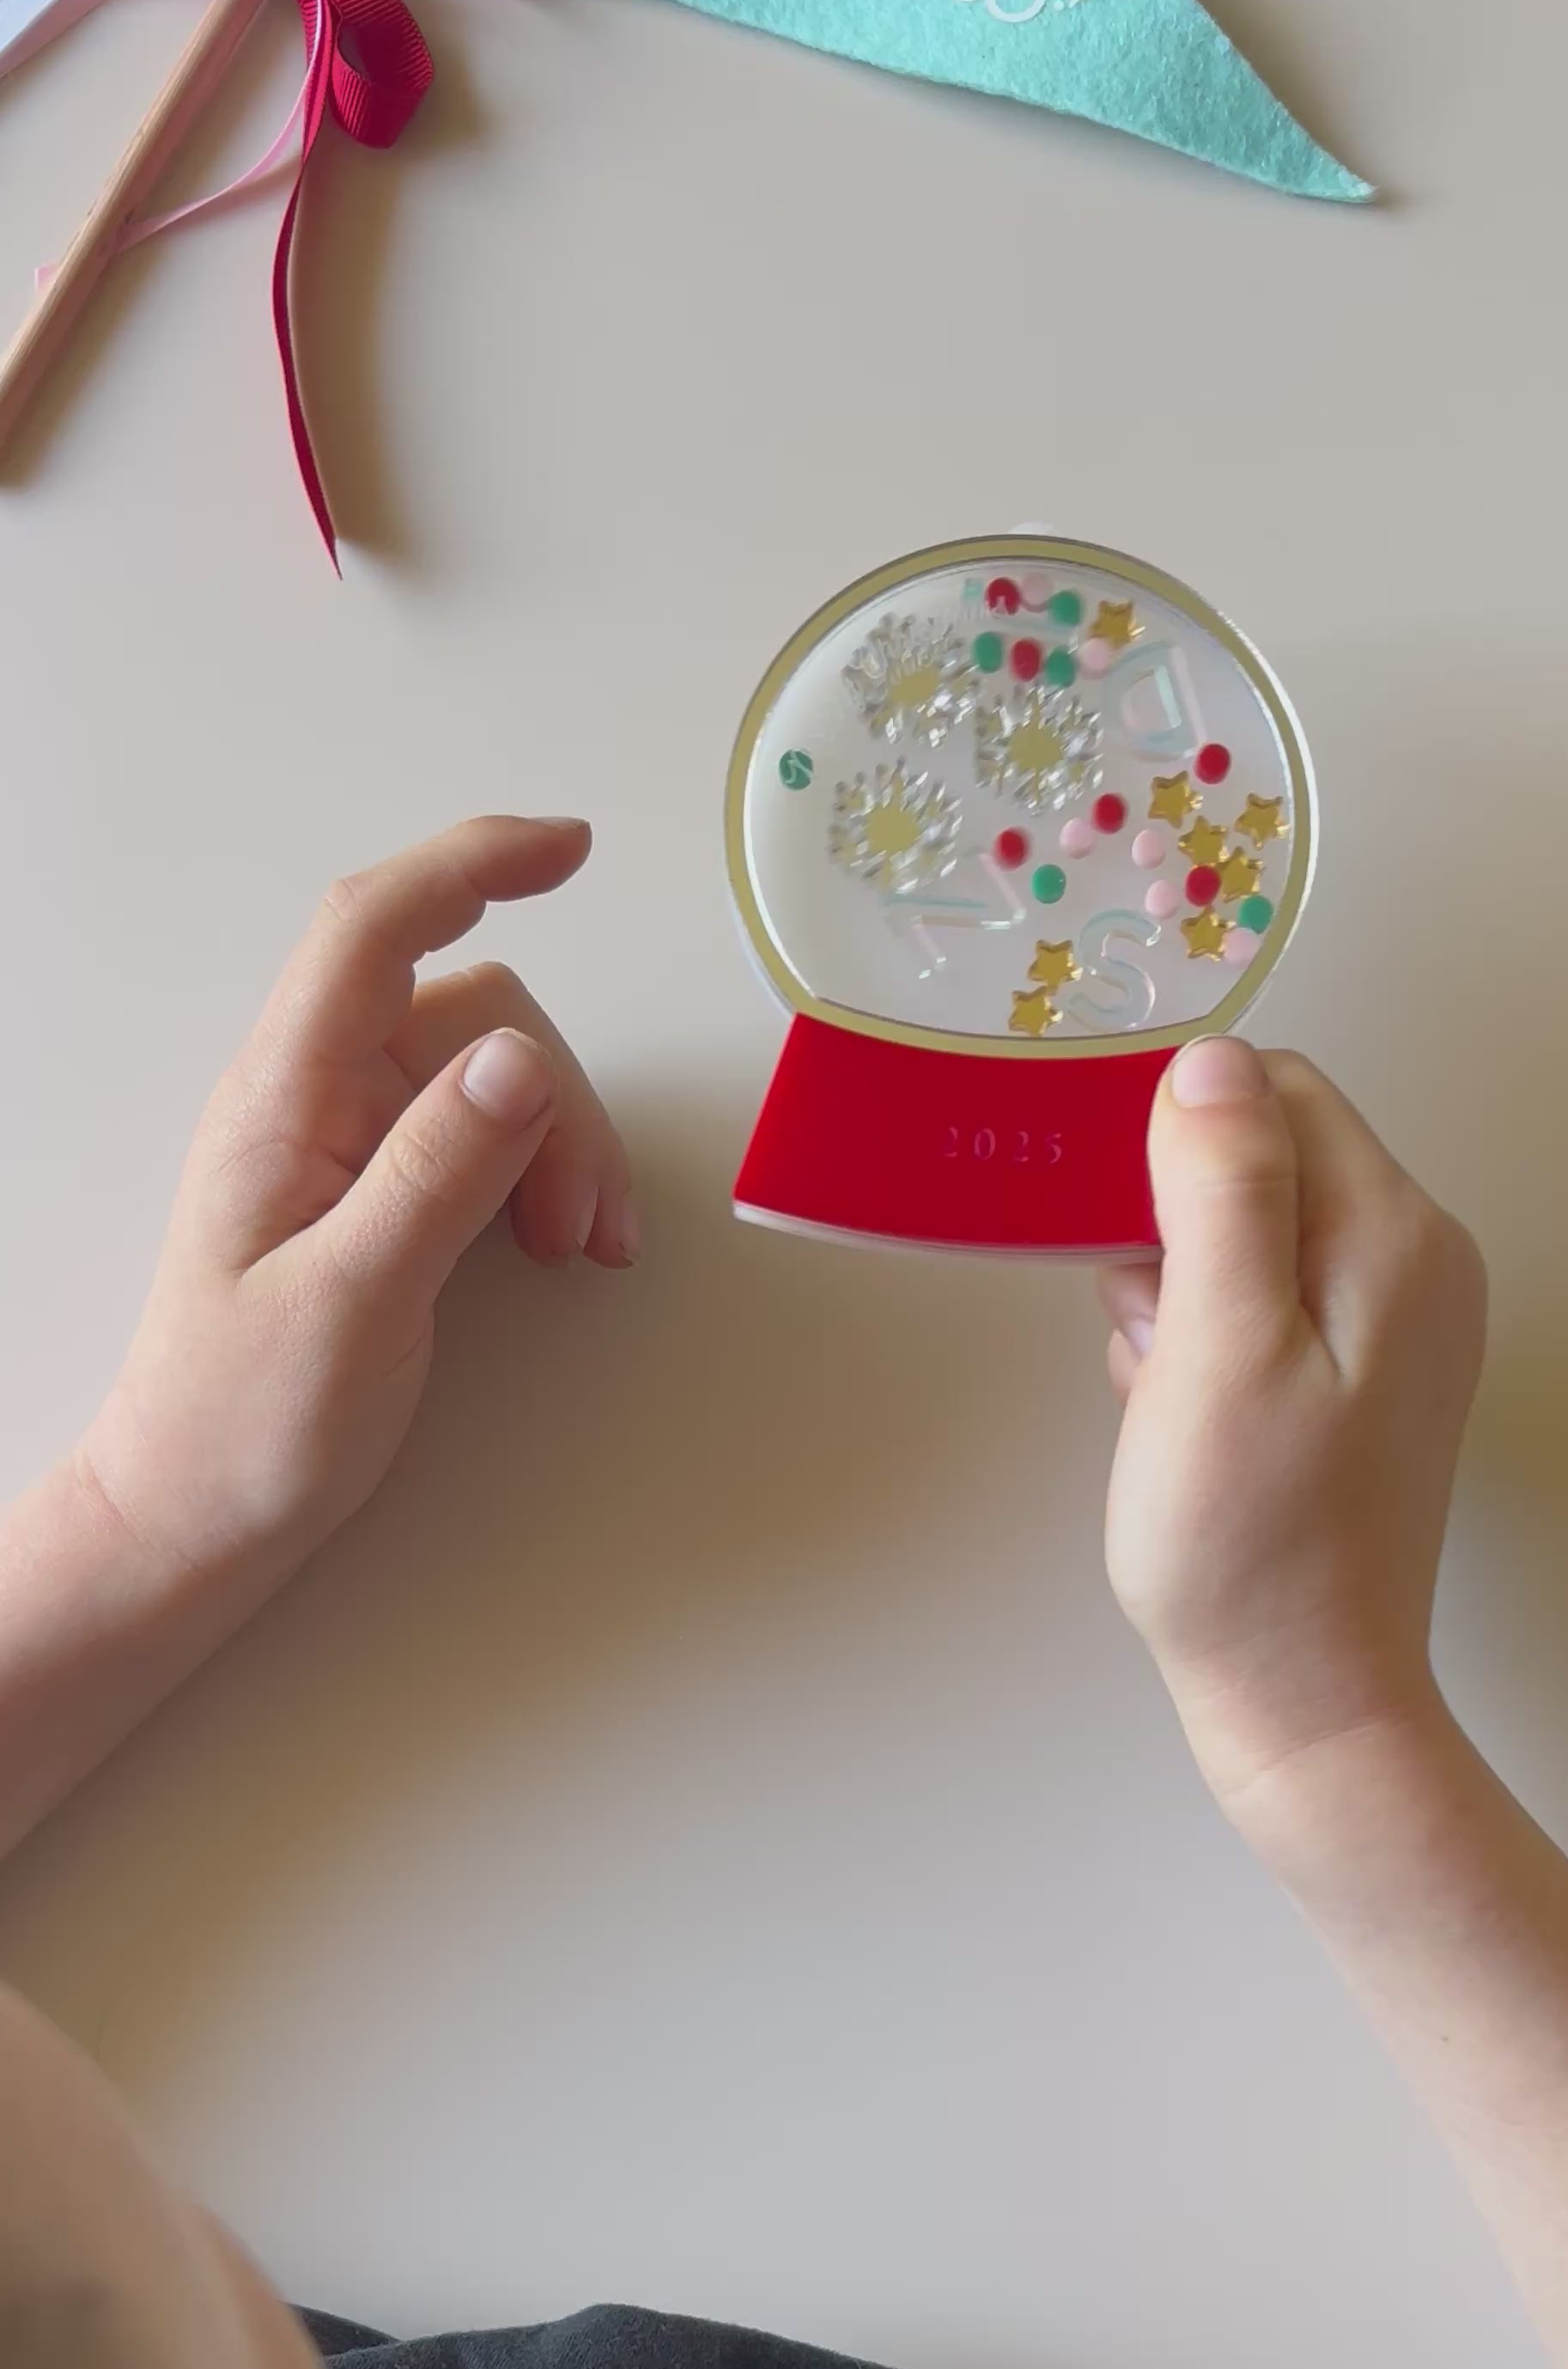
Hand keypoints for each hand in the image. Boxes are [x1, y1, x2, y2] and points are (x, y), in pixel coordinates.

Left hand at [78, 816, 632, 1587]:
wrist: (188, 1520)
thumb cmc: (243, 1425)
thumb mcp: (352, 1303)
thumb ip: (435, 1174)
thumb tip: (519, 1058)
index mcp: (283, 1100)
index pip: (374, 928)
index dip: (471, 864)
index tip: (571, 848)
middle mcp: (311, 1099)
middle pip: (469, 1012)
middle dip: (557, 1099)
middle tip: (579, 1228)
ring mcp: (342, 1144)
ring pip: (490, 1075)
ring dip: (562, 1146)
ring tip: (578, 1249)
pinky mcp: (371, 1193)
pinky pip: (477, 1135)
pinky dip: (538, 1173)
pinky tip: (558, 1243)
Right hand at [1098, 1039, 1485, 1837]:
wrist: (1301, 1702)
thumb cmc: (1249, 1542)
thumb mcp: (1220, 1350)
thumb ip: (1225, 1193)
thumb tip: (1210, 1060)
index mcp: (1396, 1235)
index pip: (1275, 1090)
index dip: (1176, 1135)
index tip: (1113, 1225)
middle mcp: (1418, 1261)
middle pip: (1264, 1156)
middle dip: (1170, 1224)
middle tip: (1146, 1336)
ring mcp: (1396, 1325)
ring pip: (1245, 1235)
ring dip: (1173, 1290)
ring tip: (1162, 1390)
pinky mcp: (1359, 1381)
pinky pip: (1255, 1306)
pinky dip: (1195, 1343)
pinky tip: (1178, 1418)